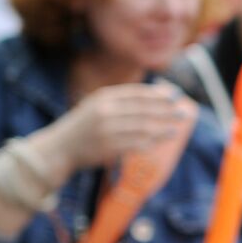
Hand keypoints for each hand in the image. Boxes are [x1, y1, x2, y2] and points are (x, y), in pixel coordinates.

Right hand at [44, 83, 192, 172]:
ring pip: (142, 127)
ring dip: (162, 128)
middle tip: (183, 112)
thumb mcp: (98, 105)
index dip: (158, 94)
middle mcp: (105, 111)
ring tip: (177, 128)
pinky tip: (162, 140)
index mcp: (103, 97)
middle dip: (165, 110)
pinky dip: (151, 141)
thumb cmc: (84, 126)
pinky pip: (136, 143)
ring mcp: (106, 130)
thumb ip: (123, 100)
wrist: (58, 148)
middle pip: (143, 110)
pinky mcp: (107, 148)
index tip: (176, 95)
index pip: (137, 93)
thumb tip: (157, 94)